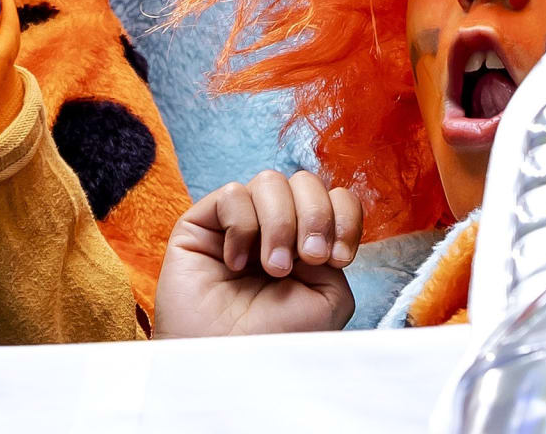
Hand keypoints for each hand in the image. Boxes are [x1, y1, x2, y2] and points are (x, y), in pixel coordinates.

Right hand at [156, 168, 363, 337]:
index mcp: (307, 240)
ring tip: (272, 268)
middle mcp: (274, 226)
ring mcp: (238, 223)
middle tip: (308, 259)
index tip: (339, 258)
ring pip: (270, 182)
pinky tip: (235, 264)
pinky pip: (232, 194)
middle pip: (305, 182)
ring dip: (280, 224)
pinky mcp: (202, 224)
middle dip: (314, 217)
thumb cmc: (276, 338)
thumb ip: (337, 249)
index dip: (343, 216)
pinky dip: (242, 228)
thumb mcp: (331, 298)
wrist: (228, 364)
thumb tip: (321, 223)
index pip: (335, 198)